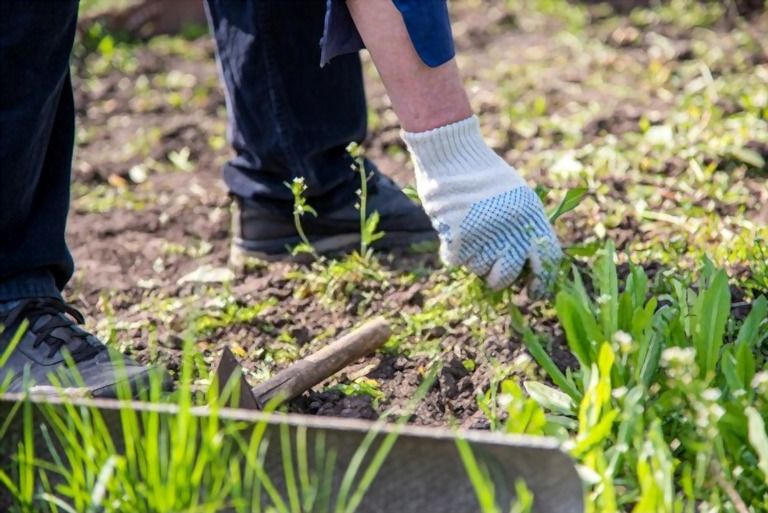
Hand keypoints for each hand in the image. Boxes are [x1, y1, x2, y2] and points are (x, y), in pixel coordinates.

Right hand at [403, 116, 561, 292]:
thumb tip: (527, 265)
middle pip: (508, 275)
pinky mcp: (457, 237)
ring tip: (470, 235)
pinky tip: (454, 233)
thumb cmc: (484, 173)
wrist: (452, 153)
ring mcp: (483, 234)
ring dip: (474, 260)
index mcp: (532, 217)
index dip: (541, 283)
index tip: (533, 292)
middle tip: (494, 278)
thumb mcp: (518, 196)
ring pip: (478, 269)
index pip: (547, 261)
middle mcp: (510, 229)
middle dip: (500, 281)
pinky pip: (456, 261)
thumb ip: (526, 227)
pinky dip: (453, 252)